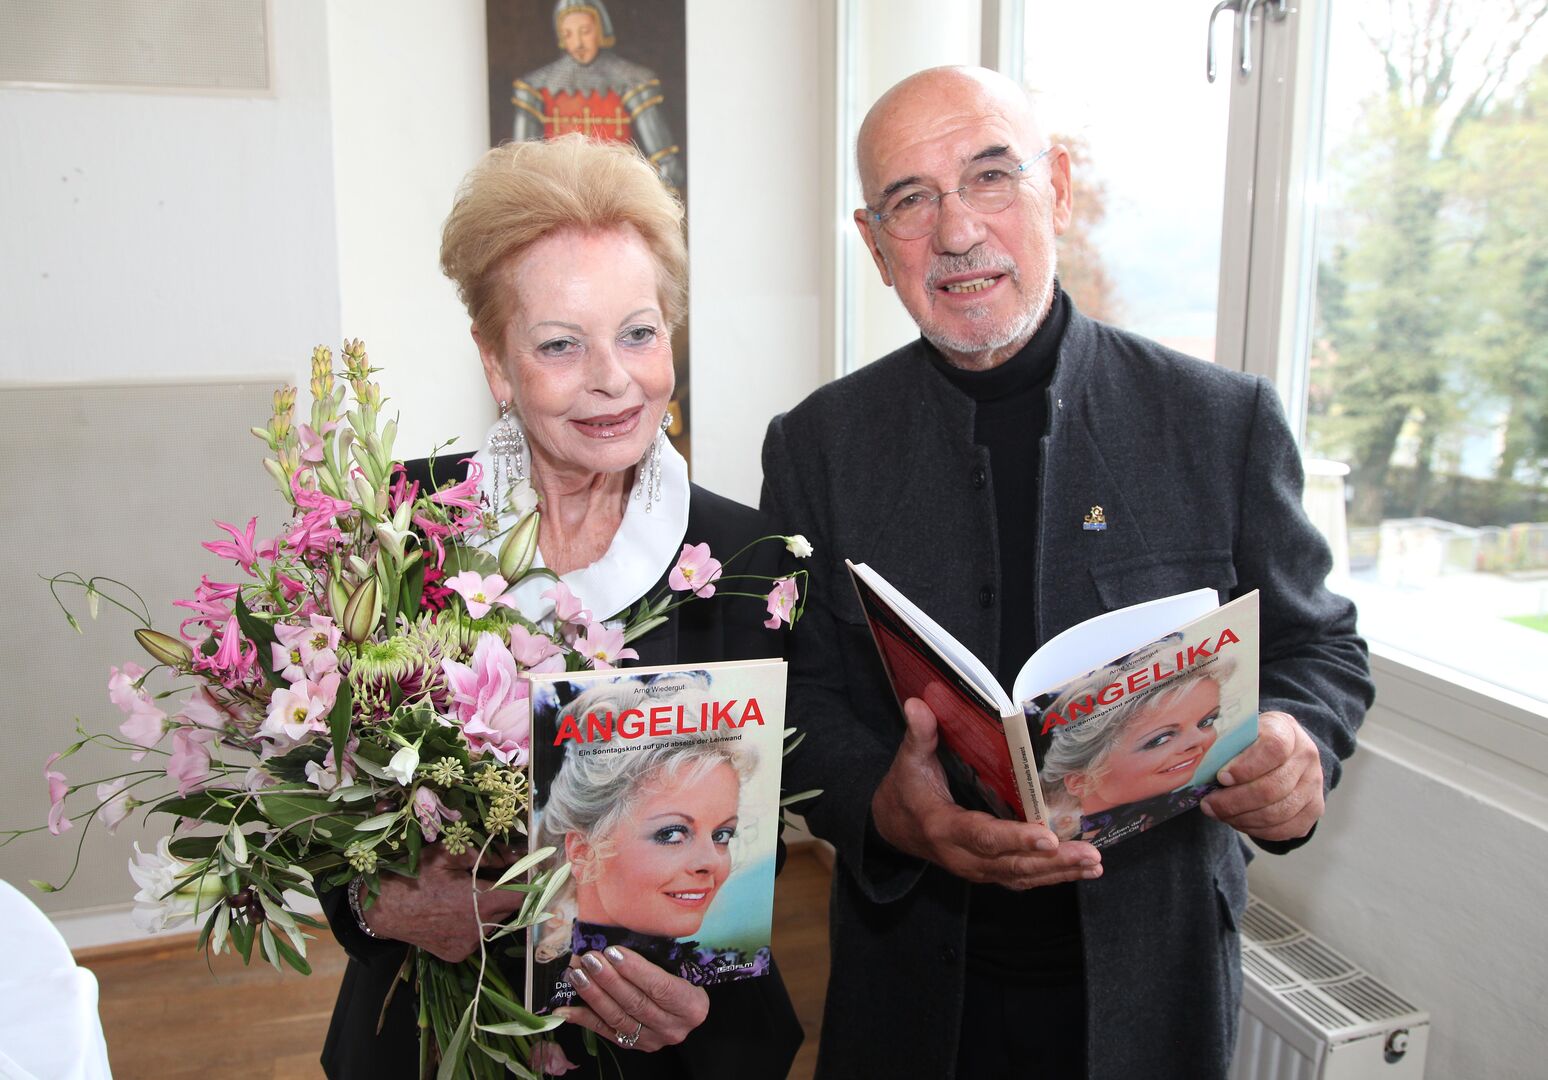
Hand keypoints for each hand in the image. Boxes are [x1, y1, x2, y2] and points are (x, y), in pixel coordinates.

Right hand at [359, 843, 521, 961]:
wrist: (381, 909)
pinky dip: (472, 924)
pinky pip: (476, 936)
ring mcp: (468, 945)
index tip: (530, 873)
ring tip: (465, 896)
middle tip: (493, 878)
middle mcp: (479, 929)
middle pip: (509, 909)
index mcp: (480, 902)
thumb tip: (514, 855)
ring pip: (493, 923)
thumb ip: (486, 854)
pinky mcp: (457, 955)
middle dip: (507, 893)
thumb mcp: (448, 854)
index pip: (523, 896)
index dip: (530, 883)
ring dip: (488, 909)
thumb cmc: (414, 876)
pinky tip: (453, 913)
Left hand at [553, 946, 709, 1052]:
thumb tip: (623, 938)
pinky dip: (584, 1019)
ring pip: (618, 1018)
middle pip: (636, 1003)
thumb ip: (662, 958)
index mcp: (691, 1006)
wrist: (687, 1012)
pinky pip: (605, 1032)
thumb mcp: (684, 968)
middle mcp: (673, 1027)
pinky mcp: (633, 1046)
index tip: (612, 952)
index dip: (635, 970)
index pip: (661, 988)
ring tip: (577, 974)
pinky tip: (565, 1008)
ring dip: (594, 995)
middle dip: (609, 980)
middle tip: (589, 958)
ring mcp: (652, 1040)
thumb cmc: (686, 980)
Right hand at [870, 698, 1100, 888]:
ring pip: (1021, 876)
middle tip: (1089, 855)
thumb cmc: (905, 790)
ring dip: (1060, 872)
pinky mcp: (988, 872)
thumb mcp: (908, 761)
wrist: (893, 827)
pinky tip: (1080, 869)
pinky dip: (1052, 875)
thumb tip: (919, 703)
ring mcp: (977, 869)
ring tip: (1093, 864)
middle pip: (1011, 864)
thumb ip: (919, 735)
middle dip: (1053, 861)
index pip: (982, 836)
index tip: (1048, 836)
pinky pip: (1022, 878)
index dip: (1014, 838)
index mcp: (943, 828)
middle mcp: (962, 856)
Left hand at [1202, 710, 1323, 840]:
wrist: (1285, 752)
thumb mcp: (1242, 731)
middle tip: (1209, 804)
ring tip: (1219, 814)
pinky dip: (1257, 829)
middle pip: (1273, 787)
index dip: (1246, 766)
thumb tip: (1202, 768)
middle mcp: (1306, 757)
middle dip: (1235, 800)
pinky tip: (1238, 821)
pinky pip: (1285, 829)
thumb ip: (1227, 744)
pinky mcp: (1314, 809)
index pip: (1273, 749)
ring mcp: (1314, 785)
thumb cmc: (1253, 741)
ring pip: (1278, 812)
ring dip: (1242, 818)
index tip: (1221, 777)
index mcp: (1287, 730)